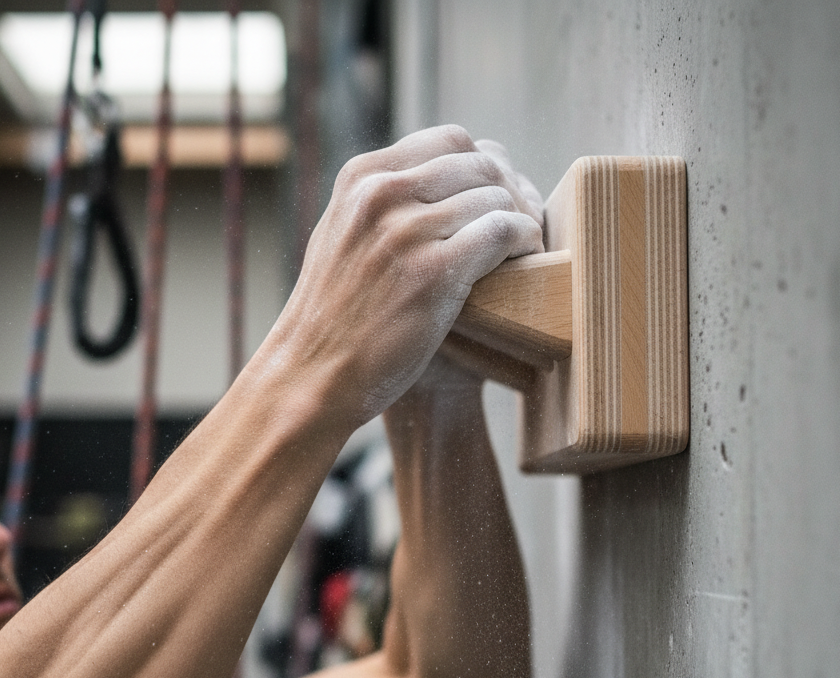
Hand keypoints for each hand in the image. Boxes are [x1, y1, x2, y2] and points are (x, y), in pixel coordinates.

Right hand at [267, 125, 541, 423]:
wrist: (312, 375)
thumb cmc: (332, 319)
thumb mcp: (340, 239)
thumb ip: (378, 205)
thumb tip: (429, 178)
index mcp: (360, 178)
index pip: (450, 141)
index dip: (485, 167)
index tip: (496, 198)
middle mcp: (381, 195)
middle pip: (480, 164)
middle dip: (511, 190)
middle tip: (522, 224)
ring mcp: (406, 232)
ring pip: (496, 197)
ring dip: (522, 220)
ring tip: (526, 246)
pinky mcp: (434, 272)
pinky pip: (503, 232)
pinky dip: (525, 241)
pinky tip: (527, 260)